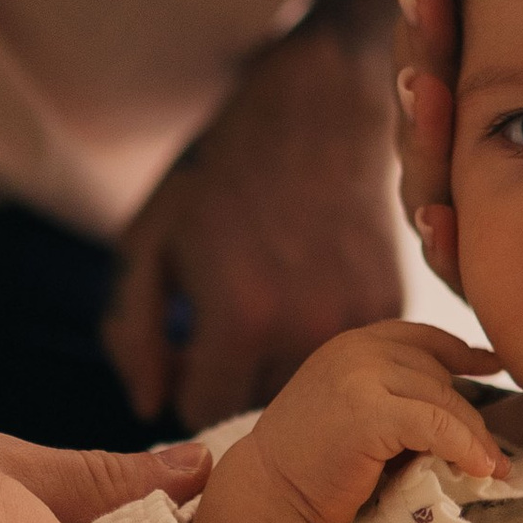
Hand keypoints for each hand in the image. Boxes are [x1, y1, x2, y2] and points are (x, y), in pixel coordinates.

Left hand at [107, 10, 405, 432]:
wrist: (319, 111)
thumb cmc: (222, 170)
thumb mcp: (151, 241)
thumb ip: (133, 333)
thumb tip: (148, 404)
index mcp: (238, 317)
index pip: (201, 411)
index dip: (181, 386)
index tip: (183, 355)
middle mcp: (304, 331)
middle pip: (254, 411)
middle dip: (229, 383)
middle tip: (221, 333)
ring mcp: (355, 322)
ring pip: (304, 395)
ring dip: (275, 370)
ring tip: (264, 313)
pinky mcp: (389, 308)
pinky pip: (343, 362)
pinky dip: (317, 345)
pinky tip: (303, 296)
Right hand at [197, 319, 507, 522]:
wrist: (267, 495)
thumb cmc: (311, 466)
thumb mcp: (354, 411)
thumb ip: (395, 395)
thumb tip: (462, 410)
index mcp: (352, 345)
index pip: (421, 337)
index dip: (463, 353)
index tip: (491, 367)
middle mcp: (357, 350)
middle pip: (439, 373)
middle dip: (471, 414)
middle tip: (494, 454)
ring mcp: (361, 377)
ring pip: (444, 399)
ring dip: (475, 437)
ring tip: (493, 468)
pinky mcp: (369, 413)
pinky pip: (436, 426)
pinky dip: (465, 447)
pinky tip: (480, 469)